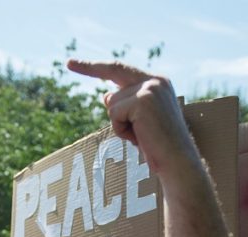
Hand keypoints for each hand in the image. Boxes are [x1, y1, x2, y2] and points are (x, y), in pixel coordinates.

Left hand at [66, 59, 199, 175]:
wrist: (178, 162)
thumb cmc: (159, 147)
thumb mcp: (140, 122)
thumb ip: (126, 106)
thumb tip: (106, 95)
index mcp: (158, 83)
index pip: (123, 69)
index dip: (98, 66)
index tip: (74, 64)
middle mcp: (156, 81)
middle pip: (113, 71)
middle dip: (88, 67)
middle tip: (68, 62)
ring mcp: (150, 89)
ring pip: (112, 102)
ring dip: (120, 124)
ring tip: (141, 137)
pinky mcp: (143, 101)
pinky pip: (115, 114)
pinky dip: (122, 130)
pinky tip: (140, 138)